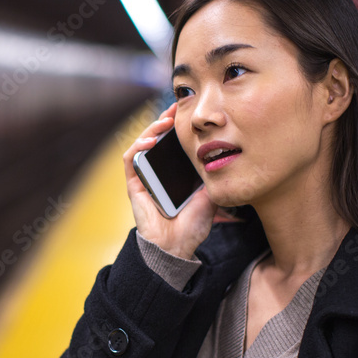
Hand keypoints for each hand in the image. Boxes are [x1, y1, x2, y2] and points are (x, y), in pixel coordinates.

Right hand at [122, 102, 217, 258]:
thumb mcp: (210, 197)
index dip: (178, 127)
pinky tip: (149, 141)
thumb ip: (213, 178)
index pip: (173, 144)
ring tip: (164, 121)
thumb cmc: (192, 227)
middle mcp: (159, 174)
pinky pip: (131, 160)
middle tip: (175, 109)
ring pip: (142, 145)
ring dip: (151, 130)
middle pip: (157, 140)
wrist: (177, 248)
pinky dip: (137, 147)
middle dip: (164, 121)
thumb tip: (226, 161)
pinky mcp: (134, 185)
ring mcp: (145, 178)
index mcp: (175, 175)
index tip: (187, 113)